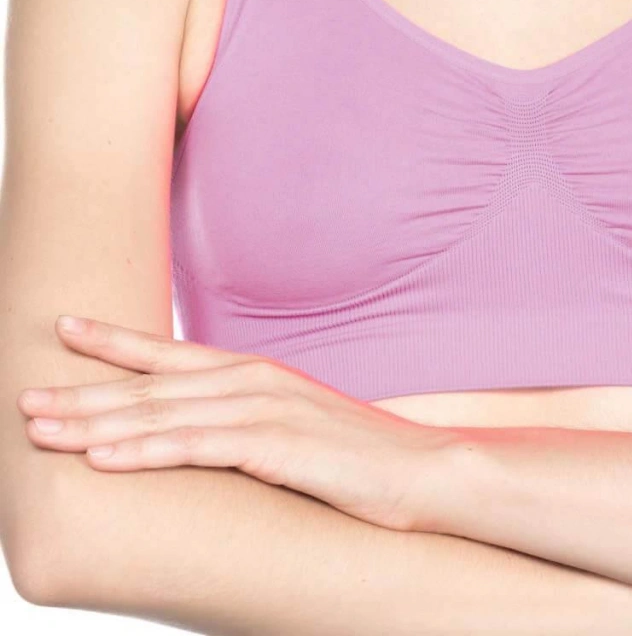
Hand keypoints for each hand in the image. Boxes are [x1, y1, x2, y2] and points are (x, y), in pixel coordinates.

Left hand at [18, 314, 456, 530]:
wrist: (424, 472)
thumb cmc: (359, 460)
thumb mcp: (294, 431)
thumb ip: (247, 427)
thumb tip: (206, 440)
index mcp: (254, 374)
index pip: (169, 354)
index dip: (114, 342)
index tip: (65, 328)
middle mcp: (251, 381)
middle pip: (150, 386)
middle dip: (82, 392)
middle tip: (25, 396)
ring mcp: (262, 410)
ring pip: (160, 415)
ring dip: (94, 423)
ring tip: (41, 428)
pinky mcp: (274, 445)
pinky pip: (194, 448)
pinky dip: (143, 452)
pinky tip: (102, 459)